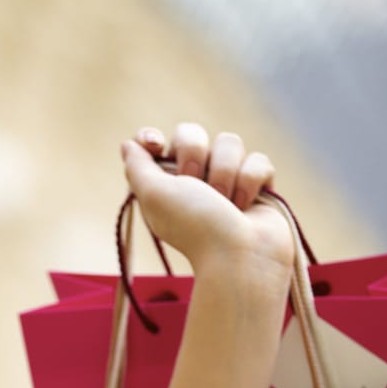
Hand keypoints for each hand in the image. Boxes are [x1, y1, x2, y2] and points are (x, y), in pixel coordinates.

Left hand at [121, 123, 293, 278]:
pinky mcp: (257, 184)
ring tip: (224, 202)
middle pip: (192, 134)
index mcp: (163, 182)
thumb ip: (138, 167)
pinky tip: (245, 206)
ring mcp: (227, 179)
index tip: (155, 144)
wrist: (239, 253)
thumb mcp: (154, 195)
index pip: (154, 143)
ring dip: (224, 172)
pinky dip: (250, 182)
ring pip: (229, 142)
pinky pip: (258, 159)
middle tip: (194, 183)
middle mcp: (193, 179)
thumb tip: (128, 145)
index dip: (151, 138)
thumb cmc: (194, 226)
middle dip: (194, 153)